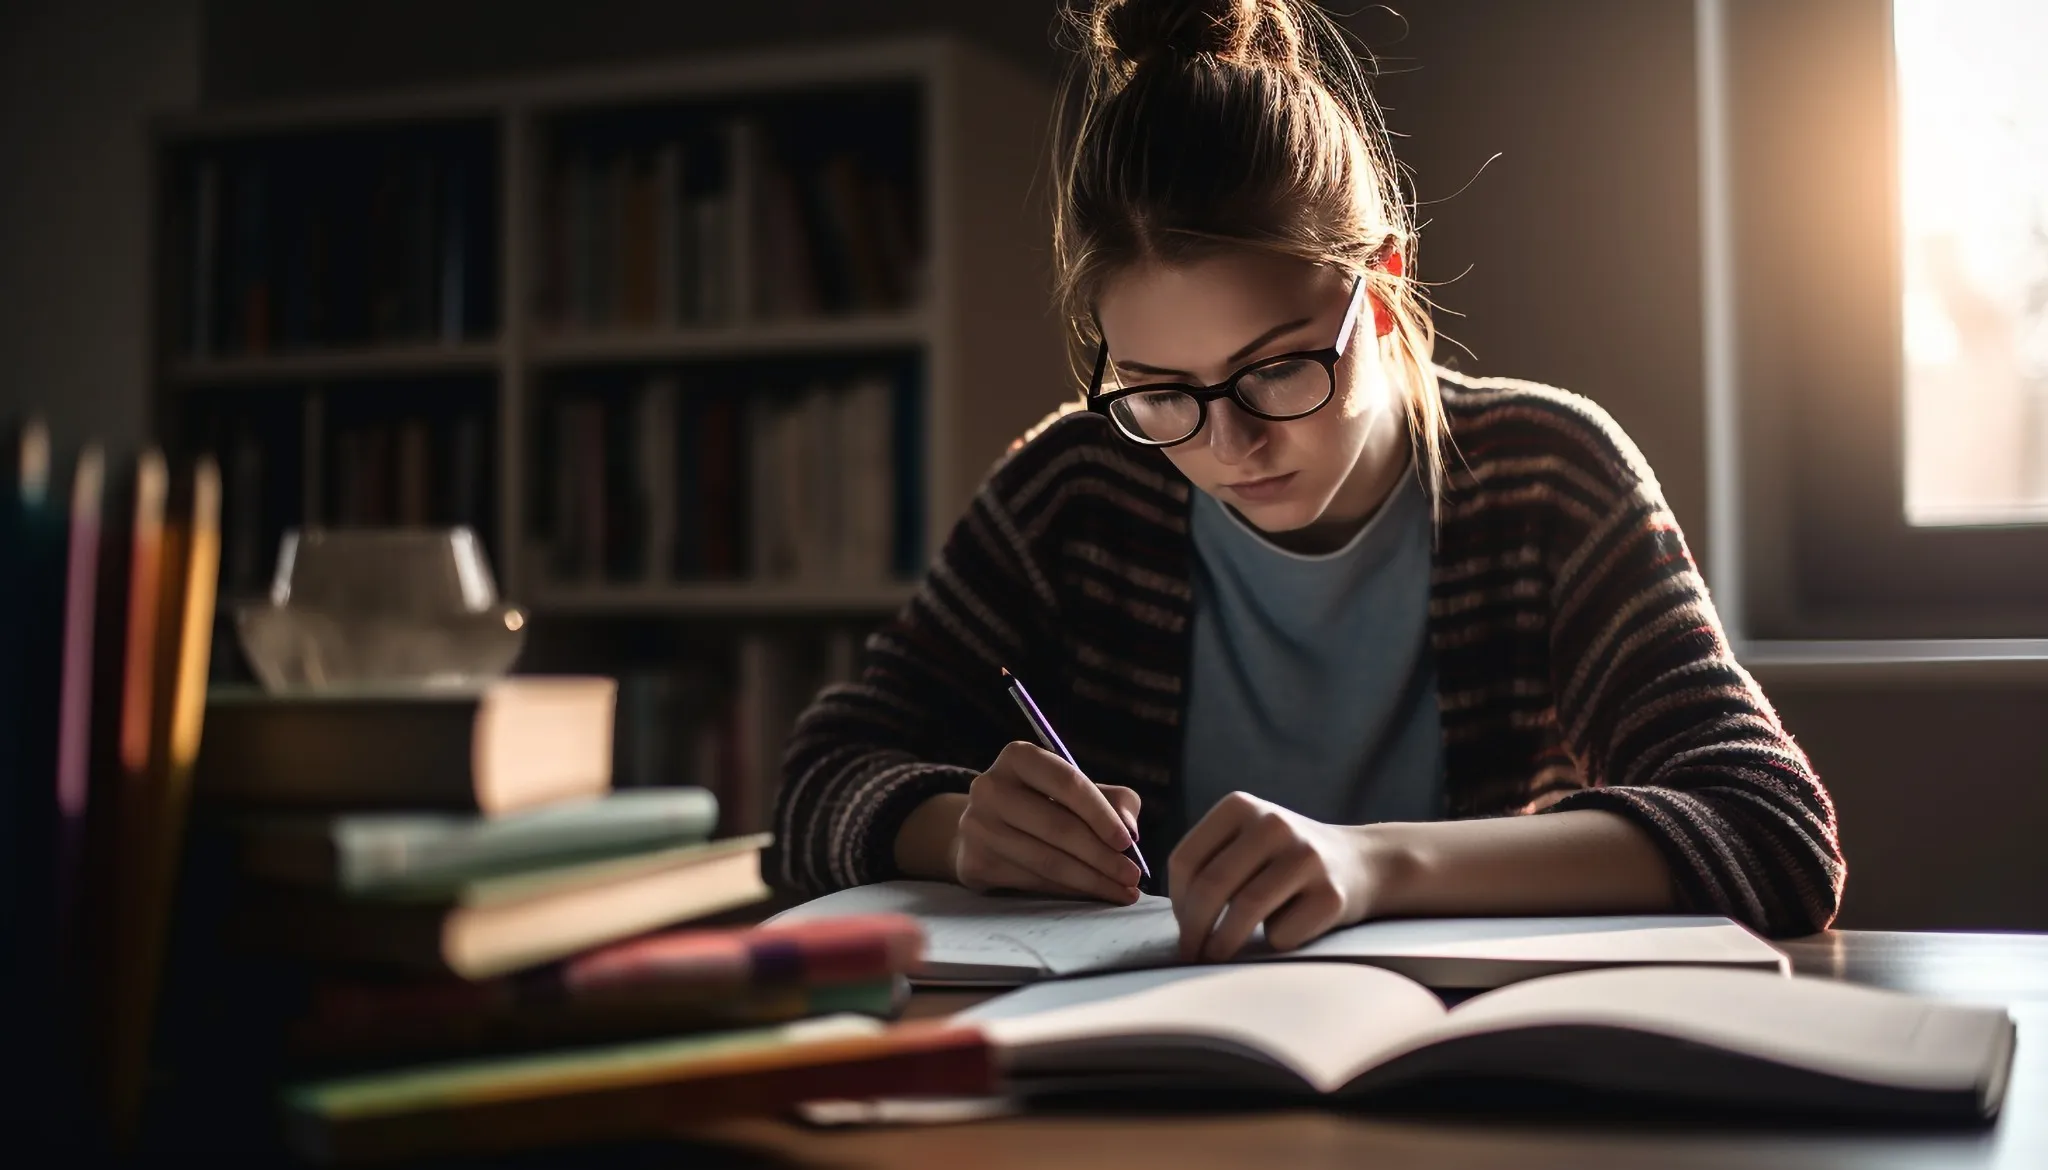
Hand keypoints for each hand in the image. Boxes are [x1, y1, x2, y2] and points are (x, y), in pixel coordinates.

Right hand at [950, 741, 1143, 903]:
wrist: (987, 828)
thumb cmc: (1045, 804)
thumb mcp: (1079, 791)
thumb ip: (1114, 800)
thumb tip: (1130, 828)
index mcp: (1018, 757)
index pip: (1067, 782)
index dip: (1101, 814)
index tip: (1129, 842)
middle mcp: (989, 787)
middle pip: (1057, 826)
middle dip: (1102, 856)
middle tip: (1133, 876)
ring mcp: (976, 826)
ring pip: (1046, 861)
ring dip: (1091, 881)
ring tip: (1122, 891)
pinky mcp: (974, 862)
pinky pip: (1032, 882)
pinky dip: (1069, 892)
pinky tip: (1092, 895)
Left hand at [1169, 792, 1378, 960]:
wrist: (1363, 863)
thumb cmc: (1286, 861)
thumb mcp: (1246, 840)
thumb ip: (1210, 863)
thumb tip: (1180, 919)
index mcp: (1241, 806)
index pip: (1186, 860)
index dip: (1177, 900)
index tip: (1183, 924)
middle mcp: (1273, 824)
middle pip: (1211, 886)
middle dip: (1193, 928)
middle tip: (1190, 952)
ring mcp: (1307, 857)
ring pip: (1244, 910)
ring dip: (1221, 944)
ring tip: (1214, 956)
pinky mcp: (1331, 895)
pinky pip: (1281, 934)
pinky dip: (1272, 943)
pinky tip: (1284, 931)